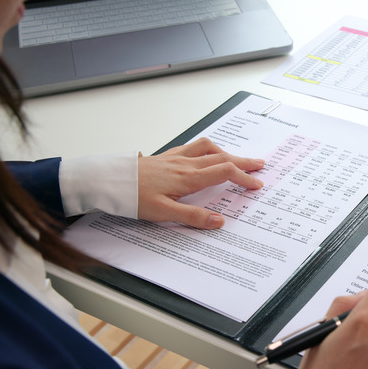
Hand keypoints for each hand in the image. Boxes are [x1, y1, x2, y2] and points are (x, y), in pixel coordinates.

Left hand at [137, 137, 264, 228]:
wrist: (108, 181)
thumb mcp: (163, 213)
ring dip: (225, 151)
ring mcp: (175, 158)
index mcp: (188, 178)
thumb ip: (193, 217)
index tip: (256, 184)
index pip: (224, 172)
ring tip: (235, 158)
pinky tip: (204, 154)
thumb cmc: (132, 197)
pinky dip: (206, 149)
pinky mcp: (165, 156)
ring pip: (207, 147)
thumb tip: (219, 221)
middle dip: (243, 161)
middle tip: (259, 165)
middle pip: (221, 157)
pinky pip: (192, 147)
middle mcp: (185, 164)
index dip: (244, 178)